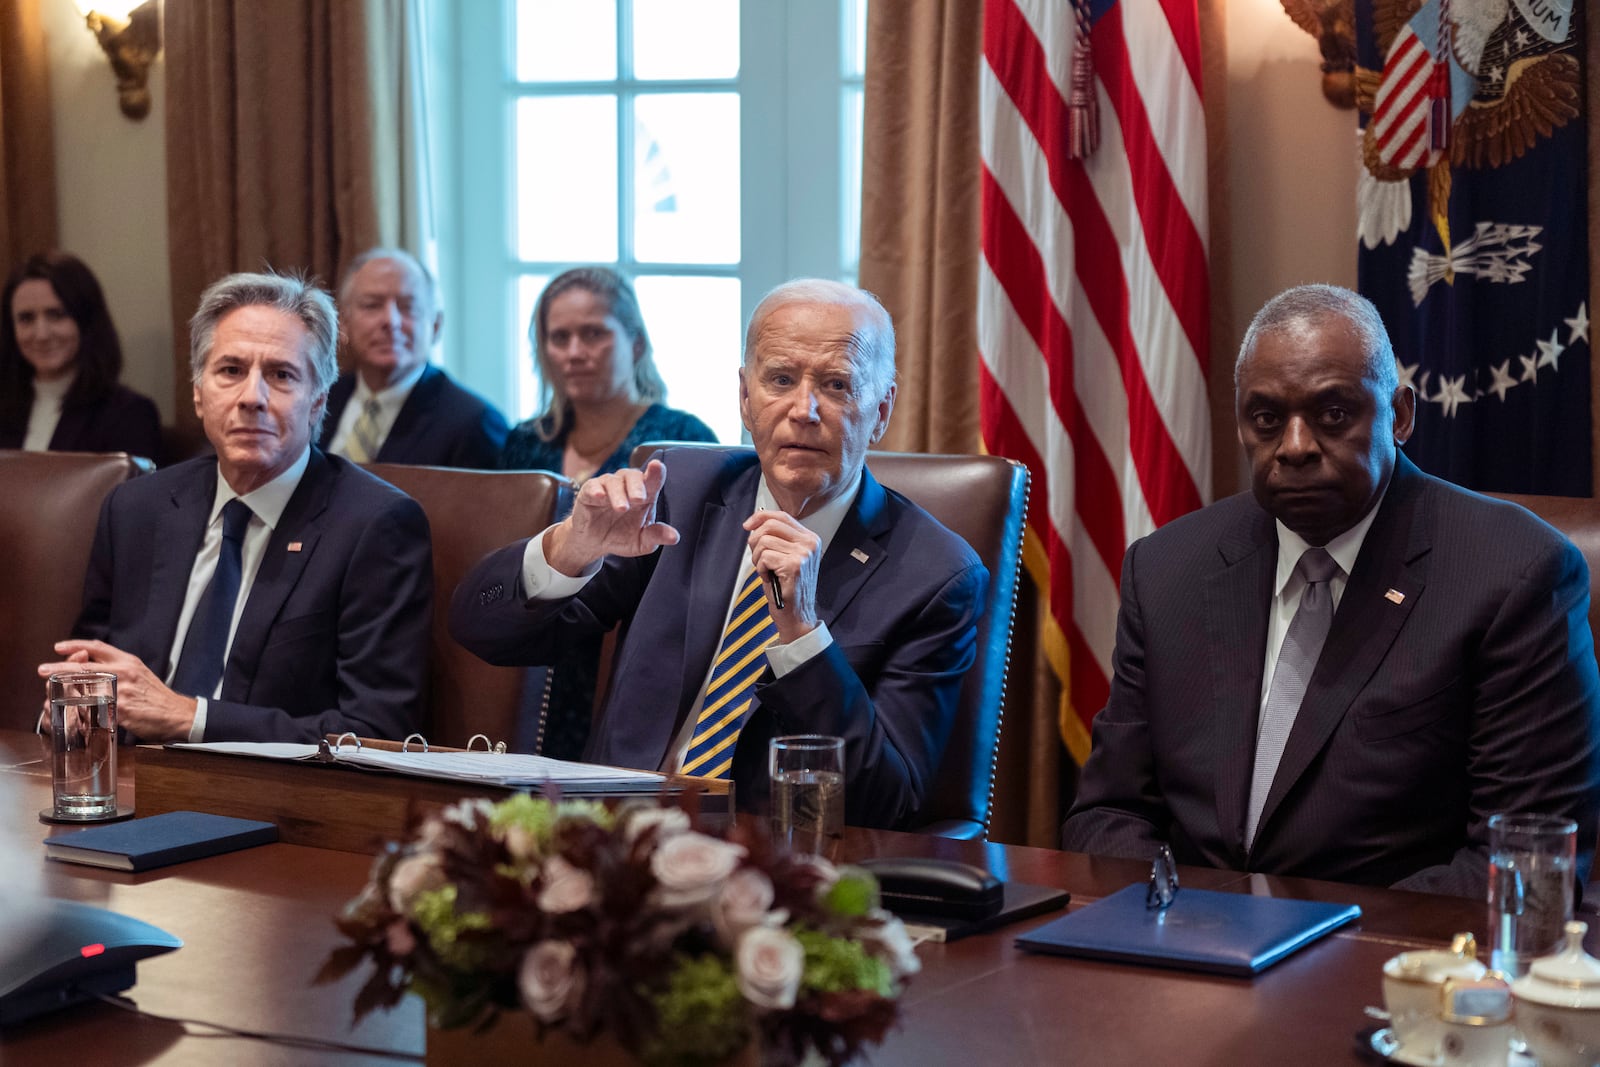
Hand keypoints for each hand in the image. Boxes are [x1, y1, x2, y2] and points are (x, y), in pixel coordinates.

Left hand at [38, 640, 198, 742]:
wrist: (177, 714)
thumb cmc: (157, 696)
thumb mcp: (140, 673)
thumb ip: (119, 669)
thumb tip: (95, 669)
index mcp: (128, 661)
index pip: (97, 647)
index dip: (75, 645)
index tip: (58, 648)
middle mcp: (124, 672)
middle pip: (84, 665)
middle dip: (59, 668)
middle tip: (43, 670)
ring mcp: (121, 690)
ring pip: (84, 686)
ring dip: (64, 690)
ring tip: (50, 694)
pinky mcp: (120, 709)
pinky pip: (93, 707)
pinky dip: (79, 709)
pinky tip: (69, 711)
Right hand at [545, 459, 679, 574]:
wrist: (594, 542)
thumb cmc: (621, 536)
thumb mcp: (641, 541)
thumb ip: (656, 536)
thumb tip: (674, 537)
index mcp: (644, 494)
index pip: (652, 479)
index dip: (656, 472)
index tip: (657, 466)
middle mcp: (626, 486)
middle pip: (633, 476)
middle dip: (637, 485)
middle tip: (639, 499)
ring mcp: (607, 487)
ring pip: (613, 481)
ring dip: (618, 493)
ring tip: (622, 508)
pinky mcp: (589, 493)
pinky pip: (592, 487)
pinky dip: (596, 490)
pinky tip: (600, 496)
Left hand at [744, 509, 821, 642]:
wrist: (797, 615)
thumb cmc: (788, 588)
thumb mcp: (786, 557)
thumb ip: (778, 538)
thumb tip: (755, 524)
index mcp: (809, 538)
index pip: (782, 516)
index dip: (760, 517)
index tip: (748, 525)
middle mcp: (809, 543)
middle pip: (770, 525)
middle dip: (755, 541)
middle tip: (758, 557)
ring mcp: (803, 554)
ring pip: (764, 541)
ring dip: (757, 558)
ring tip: (766, 571)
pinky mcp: (794, 565)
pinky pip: (764, 557)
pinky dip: (760, 569)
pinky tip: (769, 578)